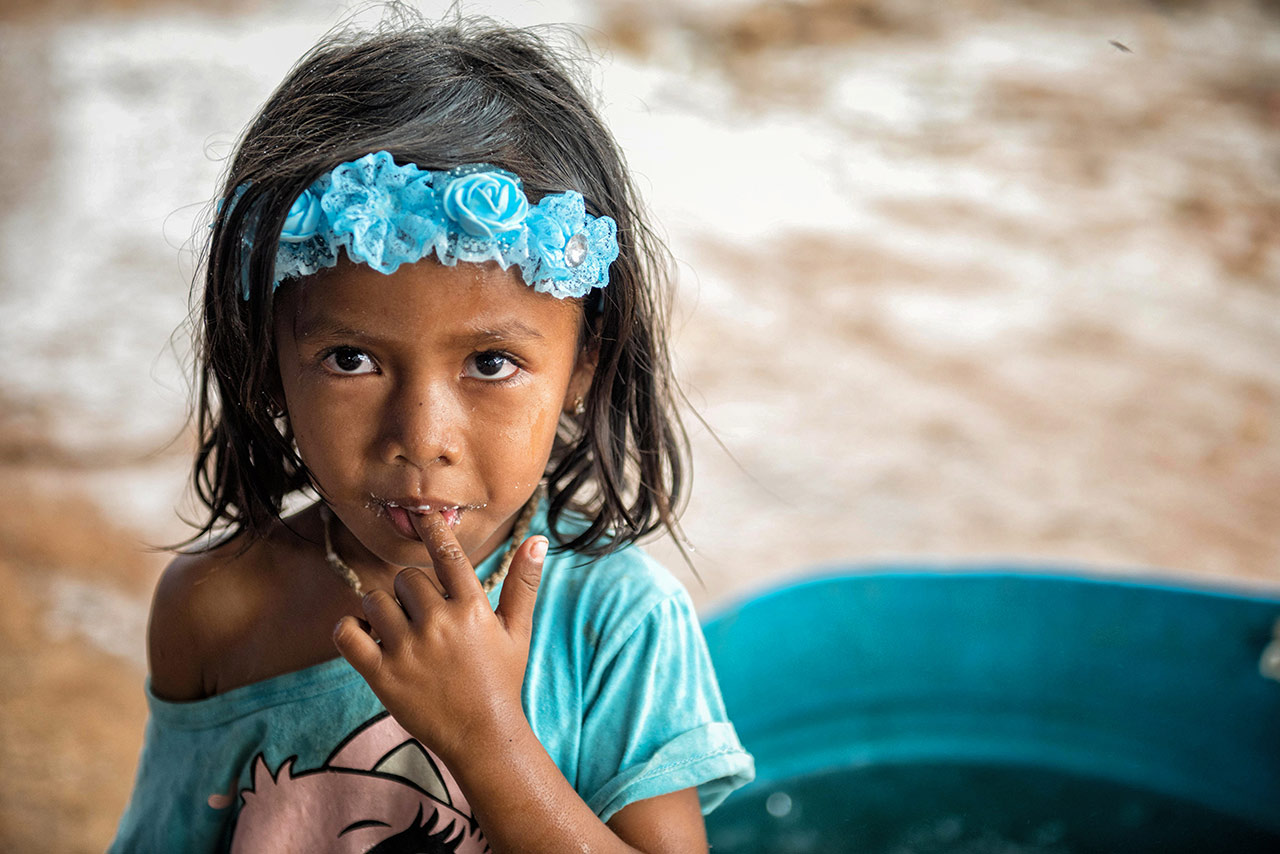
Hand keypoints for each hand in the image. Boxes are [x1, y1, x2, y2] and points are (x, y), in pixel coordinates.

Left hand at [332, 512, 547, 763]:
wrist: (483, 736)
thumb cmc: (502, 679)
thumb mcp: (518, 630)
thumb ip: (524, 583)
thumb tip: (538, 539)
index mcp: (472, 609)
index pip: (447, 555)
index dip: (433, 529)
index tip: (422, 514)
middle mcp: (439, 624)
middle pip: (406, 578)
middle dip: (412, 591)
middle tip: (424, 616)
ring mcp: (408, 650)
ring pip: (375, 600)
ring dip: (383, 609)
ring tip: (398, 630)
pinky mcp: (382, 675)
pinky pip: (346, 634)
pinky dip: (348, 628)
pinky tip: (363, 634)